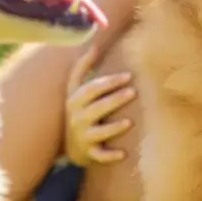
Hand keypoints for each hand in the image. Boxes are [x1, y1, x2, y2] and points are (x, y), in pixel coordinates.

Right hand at [64, 47, 135, 166]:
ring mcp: (82, 136)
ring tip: (129, 122)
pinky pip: (99, 155)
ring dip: (113, 128)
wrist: (68, 145)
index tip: (128, 76)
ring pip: (98, 132)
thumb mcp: (74, 89)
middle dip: (114, 100)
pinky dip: (110, 156)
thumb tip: (93, 44)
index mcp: (75, 100)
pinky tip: (124, 154)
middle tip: (133, 92)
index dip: (109, 82)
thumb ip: (82, 67)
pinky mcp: (88, 153)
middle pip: (96, 108)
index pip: (92, 89)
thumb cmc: (77, 110)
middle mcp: (77, 118)